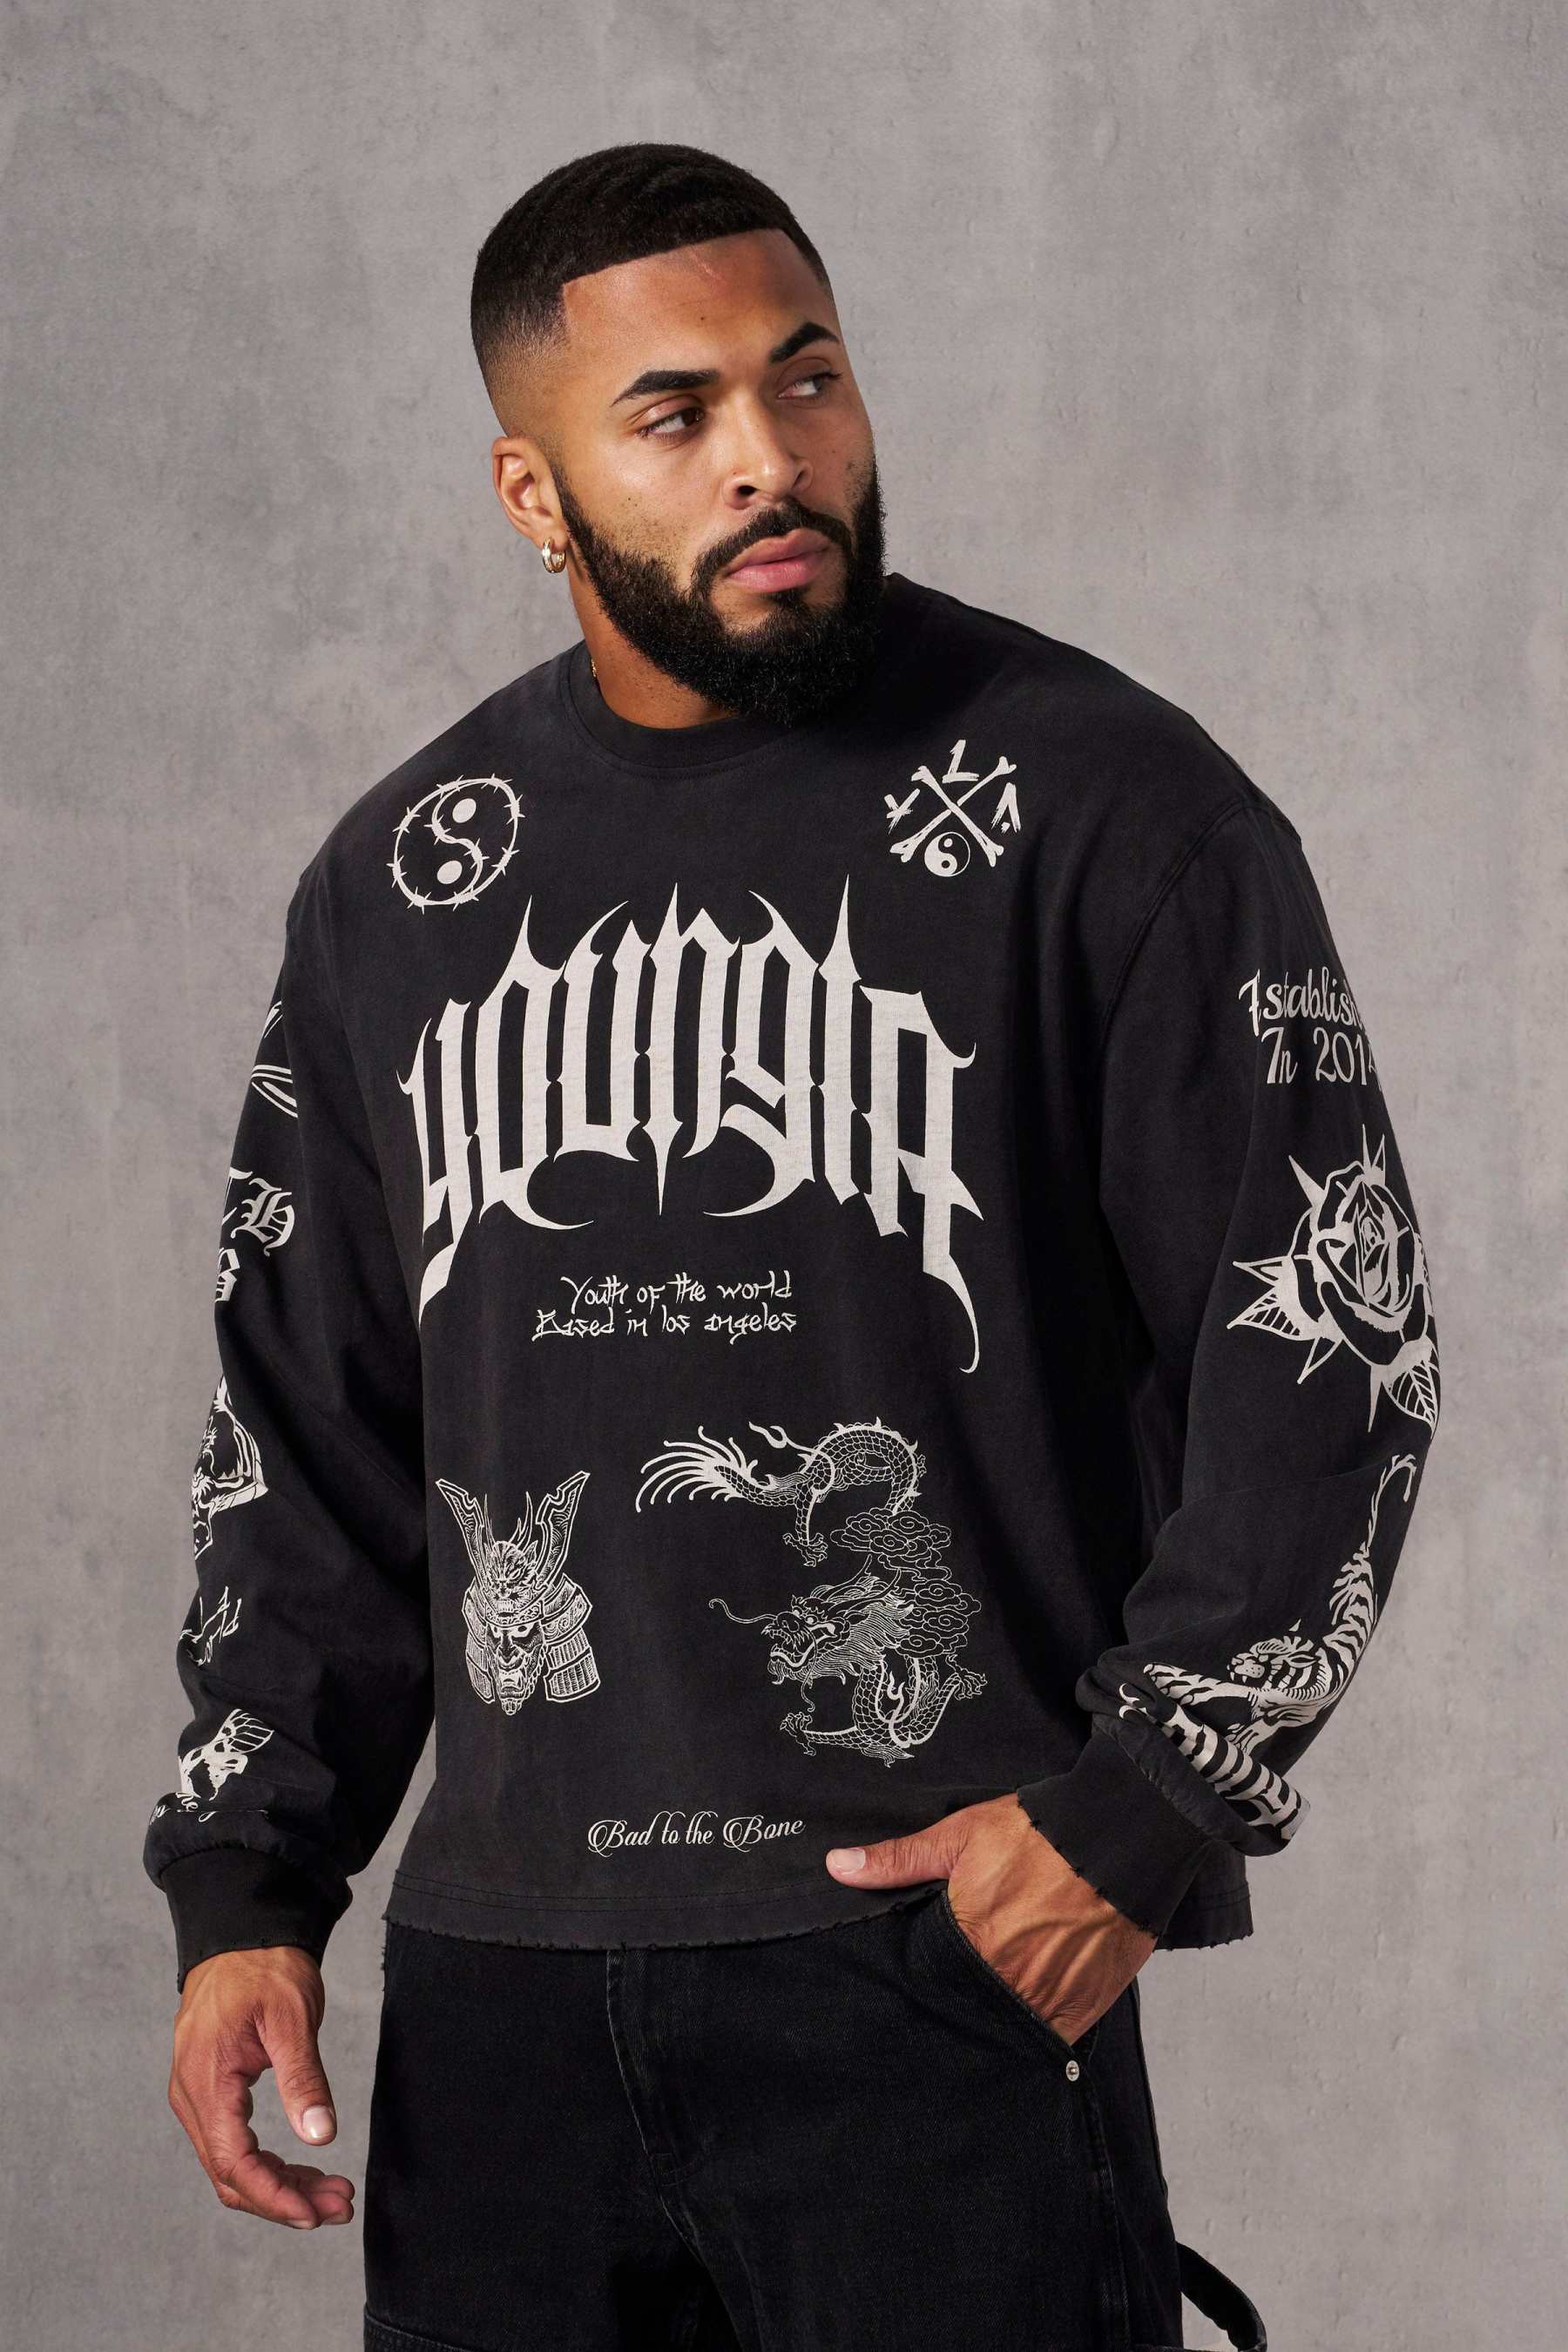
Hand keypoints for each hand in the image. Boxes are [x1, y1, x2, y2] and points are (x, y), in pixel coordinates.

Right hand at [168, 1945, 354, 2228]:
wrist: (241, 1933)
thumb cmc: (263, 1967)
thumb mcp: (291, 2017)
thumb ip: (303, 2077)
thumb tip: (320, 2134)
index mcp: (206, 2080)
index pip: (232, 2163)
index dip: (273, 2197)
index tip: (314, 2214)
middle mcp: (191, 2096)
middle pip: (231, 2175)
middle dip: (285, 2199)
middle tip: (340, 2206)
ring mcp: (196, 2096)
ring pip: (232, 2165)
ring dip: (280, 2185)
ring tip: (332, 2193)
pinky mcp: (209, 2092)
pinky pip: (233, 2144)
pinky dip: (268, 2163)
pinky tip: (306, 2167)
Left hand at [826, 1792, 1154, 2043]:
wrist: (1119, 1837)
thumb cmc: (1039, 1834)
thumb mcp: (960, 1835)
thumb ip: (898, 1860)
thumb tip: (838, 1867)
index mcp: (968, 1941)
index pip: (929, 1981)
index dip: (928, 1978)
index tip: (928, 1974)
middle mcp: (1005, 1980)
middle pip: (968, 2008)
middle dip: (963, 2000)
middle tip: (970, 1981)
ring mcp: (1047, 1999)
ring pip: (1008, 2028)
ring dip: (1001, 2016)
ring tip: (1003, 1994)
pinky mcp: (1085, 2008)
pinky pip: (1053, 2037)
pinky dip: (1041, 2027)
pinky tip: (1035, 2006)